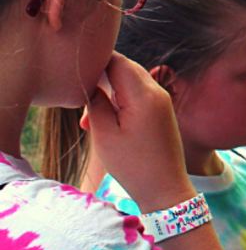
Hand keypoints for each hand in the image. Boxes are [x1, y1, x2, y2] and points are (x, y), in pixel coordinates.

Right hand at [81, 53, 192, 211]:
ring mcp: (163, 101)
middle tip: (82, 103)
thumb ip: (95, 102)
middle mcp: (158, 92)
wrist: (165, 188)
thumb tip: (91, 83)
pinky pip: (139, 95)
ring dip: (109, 93)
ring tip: (90, 121)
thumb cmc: (133, 165)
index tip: (76, 76)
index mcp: (144, 94)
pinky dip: (122, 102)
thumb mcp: (105, 134)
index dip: (95, 63)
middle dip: (101, 79)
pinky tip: (107, 123)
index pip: (117, 61)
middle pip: (125, 68)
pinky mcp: (163, 111)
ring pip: (131, 82)